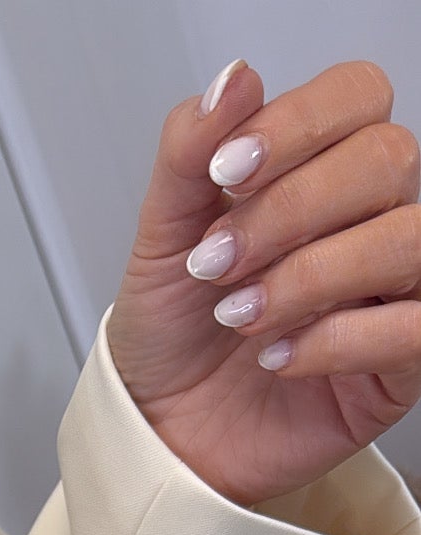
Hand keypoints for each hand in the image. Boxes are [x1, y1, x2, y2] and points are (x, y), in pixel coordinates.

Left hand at [105, 58, 420, 507]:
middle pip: (388, 159)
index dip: (297, 124)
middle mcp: (371, 218)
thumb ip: (191, 152)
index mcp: (323, 168)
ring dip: (311, 274)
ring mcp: (395, 289)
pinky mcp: (401, 365)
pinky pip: (413, 329)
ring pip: (409, 240)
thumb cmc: (174, 333)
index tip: (223, 173)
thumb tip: (234, 80)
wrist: (162, 431)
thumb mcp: (162, 235)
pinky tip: (278, 356)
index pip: (358, 97)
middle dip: (291, 208)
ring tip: (238, 315)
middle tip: (218, 262)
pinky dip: (336, 340)